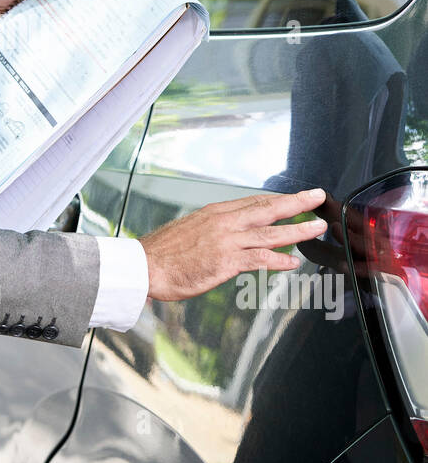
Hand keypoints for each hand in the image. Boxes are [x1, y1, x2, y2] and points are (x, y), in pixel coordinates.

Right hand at [142, 189, 328, 302]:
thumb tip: (227, 231)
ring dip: (297, 230)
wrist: (145, 266)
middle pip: (267, 209)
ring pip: (270, 233)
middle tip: (318, 196)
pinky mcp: (225, 262)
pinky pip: (259, 259)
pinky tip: (293, 263)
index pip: (254, 202)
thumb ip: (213, 228)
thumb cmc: (164, 252)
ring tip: (317, 228)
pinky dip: (278, 260)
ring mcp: (226, 241)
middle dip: (296, 203)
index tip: (296, 198)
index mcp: (216, 213)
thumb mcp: (190, 229)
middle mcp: (224, 222)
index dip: (279, 200)